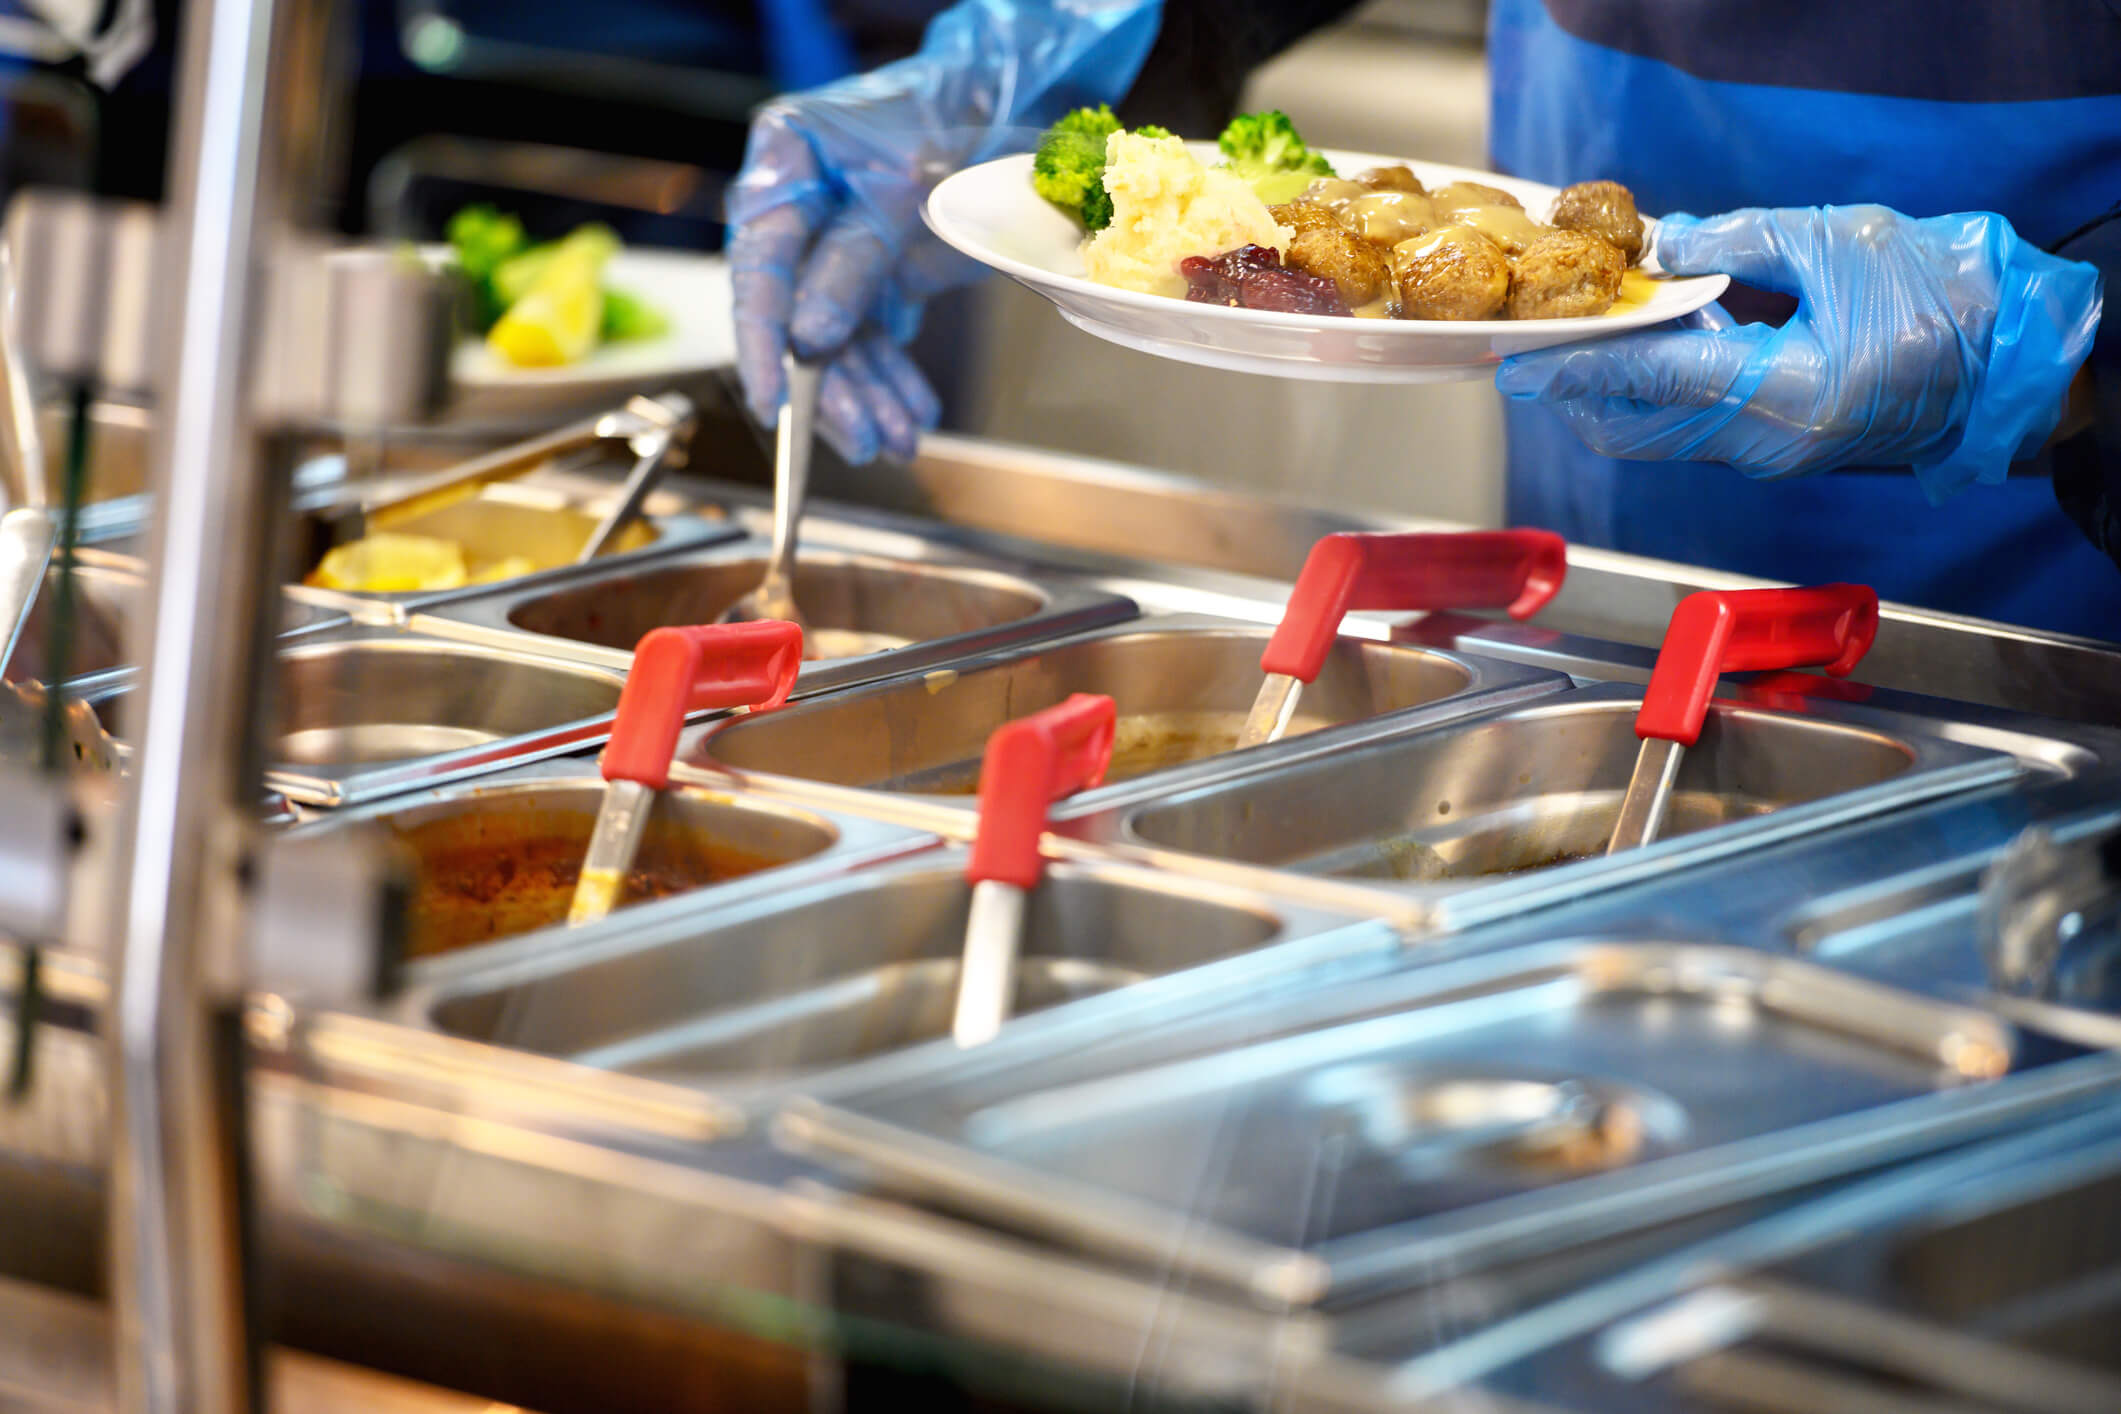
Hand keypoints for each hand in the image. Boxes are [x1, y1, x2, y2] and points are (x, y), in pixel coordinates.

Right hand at [726, 97, 967, 463]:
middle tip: (862, 439)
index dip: (761, 339)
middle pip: (794, 314)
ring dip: (868, 394)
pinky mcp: (869, 269)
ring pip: (835, 337)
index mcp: (785, 161)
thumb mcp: (903, 186)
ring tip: (900, 438)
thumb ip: (854, 261)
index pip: (758, 264)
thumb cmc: (952, 113)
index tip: (774, 399)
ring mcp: (831, 240)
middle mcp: (797, 204)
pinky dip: (892, 377)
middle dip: (833, 385)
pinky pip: (871, 333)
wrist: (1008, 94)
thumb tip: (810, 338)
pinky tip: (911, 412)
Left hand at [1495, 206, 2102, 498]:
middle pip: (1636, 429)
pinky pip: (1692, 434)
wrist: (2014, 362)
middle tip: (1527, 359)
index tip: (1520, 362)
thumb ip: (1737, 243)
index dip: (1575, 371)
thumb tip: (1661, 244)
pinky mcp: (1779, 453)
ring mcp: (1773, 456)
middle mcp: (1767, 441)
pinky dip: (1653, 401)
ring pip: (1658, 439)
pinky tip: (1640, 357)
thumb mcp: (1838, 241)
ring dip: (1608, 400)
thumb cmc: (1945, 294)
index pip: (1649, 381)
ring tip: (1568, 356)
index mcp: (1784, 389)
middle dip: (1574, 396)